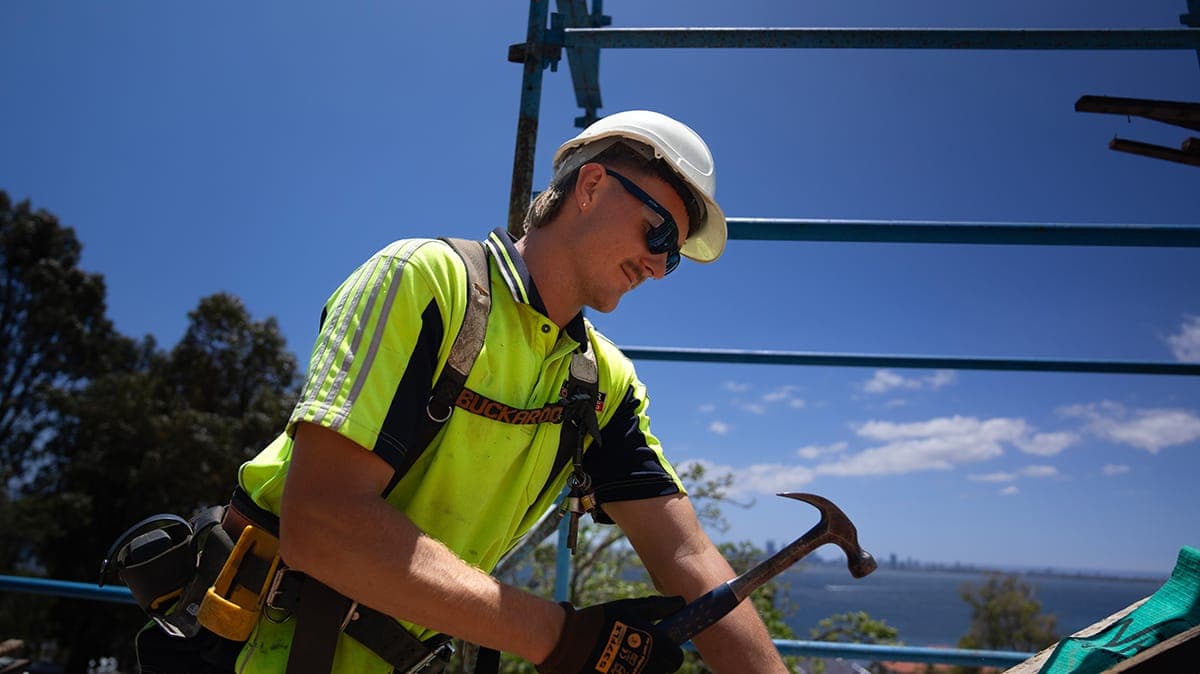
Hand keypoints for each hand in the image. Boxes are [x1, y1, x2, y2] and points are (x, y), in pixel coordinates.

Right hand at [537, 595, 685, 673]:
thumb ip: (656, 608)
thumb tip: (680, 603)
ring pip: (648, 673)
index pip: (677, 658)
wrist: (567, 643)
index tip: (663, 644)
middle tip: (642, 648)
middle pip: (664, 670)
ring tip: (622, 653)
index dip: (672, 651)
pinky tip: (613, 661)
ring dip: (642, 666)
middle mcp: (648, 666)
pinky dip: (627, 670)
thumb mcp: (628, 609)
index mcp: (653, 645)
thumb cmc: (599, 621)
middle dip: (659, 661)